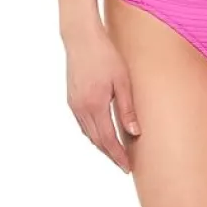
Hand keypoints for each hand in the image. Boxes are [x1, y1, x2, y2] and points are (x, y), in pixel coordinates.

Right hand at [65, 25, 140, 172]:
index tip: (127, 167)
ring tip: (116, 152)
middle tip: (124, 165)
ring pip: (88, 133)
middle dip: (111, 154)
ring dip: (101, 145)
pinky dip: (93, 133)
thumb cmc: (106, 55)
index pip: (108, 140)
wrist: (81, 39)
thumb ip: (127, 108)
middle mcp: (81, 109)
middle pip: (96, 141)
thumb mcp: (122, 81)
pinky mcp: (71, 99)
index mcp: (95, 106)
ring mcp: (74, 104)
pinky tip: (102, 133)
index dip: (118, 156)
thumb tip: (135, 133)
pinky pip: (82, 124)